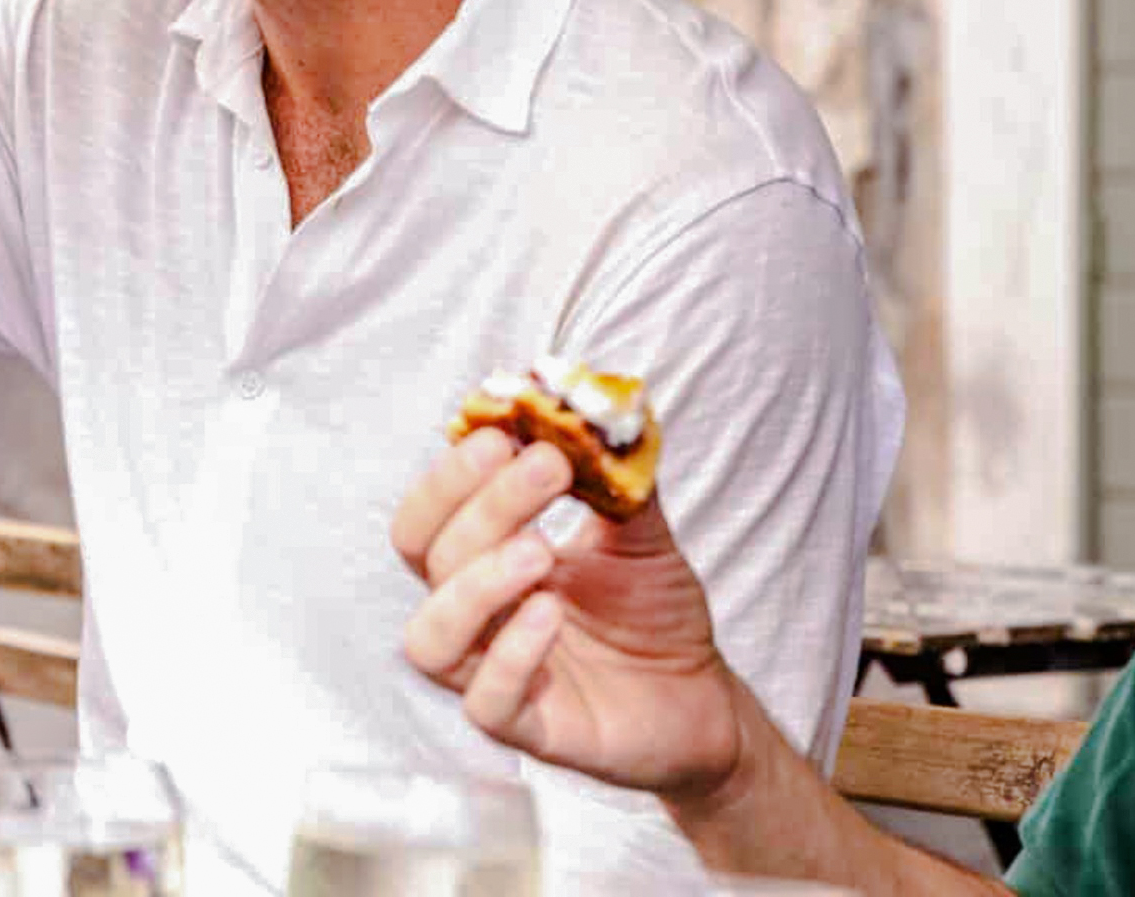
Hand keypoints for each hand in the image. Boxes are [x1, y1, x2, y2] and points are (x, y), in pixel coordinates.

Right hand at [391, 430, 750, 801]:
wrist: (705, 696)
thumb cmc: (656, 612)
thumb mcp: (641, 529)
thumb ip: (618, 473)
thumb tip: (600, 405)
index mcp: (485, 562)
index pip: (429, 516)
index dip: (451, 475)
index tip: (506, 430)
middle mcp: (477, 617)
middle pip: (432, 559)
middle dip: (481, 505)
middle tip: (545, 466)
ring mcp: (494, 675)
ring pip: (431, 638)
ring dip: (474, 585)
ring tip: (538, 550)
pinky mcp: (529, 729)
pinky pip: (488, 702)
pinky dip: (511, 655)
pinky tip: (550, 615)